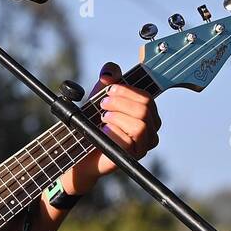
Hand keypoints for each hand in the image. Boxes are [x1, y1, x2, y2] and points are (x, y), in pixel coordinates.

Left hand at [61, 62, 160, 195]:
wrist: (81, 148)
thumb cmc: (93, 121)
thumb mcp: (99, 95)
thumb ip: (107, 78)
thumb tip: (110, 72)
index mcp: (146, 112)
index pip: (146, 97)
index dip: (127, 91)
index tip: (109, 90)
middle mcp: (150, 128)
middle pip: (145, 109)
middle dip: (121, 103)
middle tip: (102, 105)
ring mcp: (144, 144)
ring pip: (140, 126)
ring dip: (118, 118)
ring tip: (103, 119)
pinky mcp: (133, 157)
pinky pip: (129, 141)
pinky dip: (114, 132)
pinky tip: (104, 132)